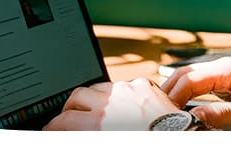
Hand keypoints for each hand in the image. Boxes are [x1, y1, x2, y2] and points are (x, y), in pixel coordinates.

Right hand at [43, 78, 181, 130]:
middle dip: (69, 107)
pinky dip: (121, 93)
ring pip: (100, 86)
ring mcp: (129, 90)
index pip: (63, 120)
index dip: (52, 126)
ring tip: (95, 109)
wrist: (180, 139)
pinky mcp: (146, 85)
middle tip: (68, 117)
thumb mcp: (108, 143)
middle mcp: (112, 101)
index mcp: (98, 122)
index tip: (50, 129)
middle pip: (77, 96)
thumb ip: (88, 134)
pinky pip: (126, 84)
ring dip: (94, 97)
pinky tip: (124, 104)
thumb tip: (72, 131)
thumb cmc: (148, 146)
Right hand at [160, 56, 230, 129]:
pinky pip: (201, 86)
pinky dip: (188, 95)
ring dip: (176, 93)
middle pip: (184, 76)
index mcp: (228, 69)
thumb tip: (194, 118)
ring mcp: (226, 74)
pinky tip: (182, 108)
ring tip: (164, 112)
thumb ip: (222, 115)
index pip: (188, 79)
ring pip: (191, 80)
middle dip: (168, 93)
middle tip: (155, 114)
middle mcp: (224, 67)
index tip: (162, 115)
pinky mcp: (229, 83)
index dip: (172, 97)